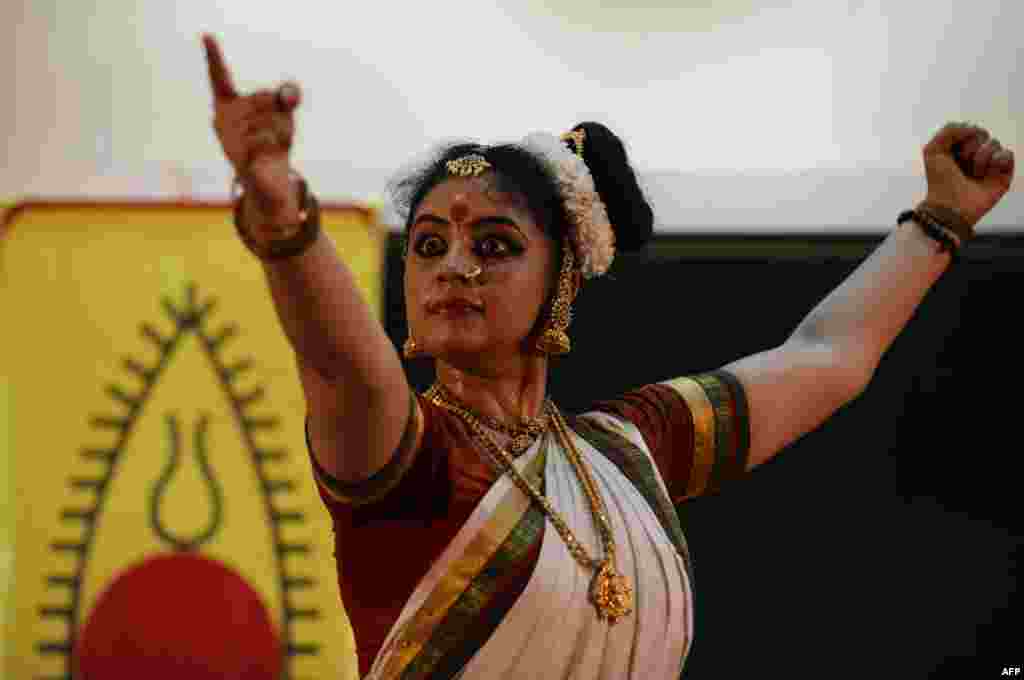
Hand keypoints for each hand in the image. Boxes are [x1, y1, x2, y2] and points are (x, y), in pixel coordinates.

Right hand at [203, 34, 302, 220]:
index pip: (219, 77)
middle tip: (276, 129)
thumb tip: (288, 93)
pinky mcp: (240, 160)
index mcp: (227, 105)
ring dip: (281, 131)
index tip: (207, 36)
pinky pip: (266, 141)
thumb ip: (287, 95)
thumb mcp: (283, 113)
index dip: (214, 57)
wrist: (269, 182)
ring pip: (268, 121)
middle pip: (263, 98)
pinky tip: (269, 153)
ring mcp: (228, 140)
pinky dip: (277, 144)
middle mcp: (221, 120)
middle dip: (279, 112)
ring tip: (273, 144)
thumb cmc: (272, 140)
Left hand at [922, 121, 1014, 228]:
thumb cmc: (940, 181)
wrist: (950, 205)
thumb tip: (974, 128)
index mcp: (959, 148)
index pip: (969, 129)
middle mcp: (976, 154)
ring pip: (994, 143)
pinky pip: (1007, 154)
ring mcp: (990, 164)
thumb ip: (949, 130)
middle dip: (969, 148)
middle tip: (962, 165)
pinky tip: (987, 173)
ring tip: (974, 174)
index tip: (950, 155)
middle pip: (982, 133)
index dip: (960, 139)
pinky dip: (997, 161)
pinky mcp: (1003, 174)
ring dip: (980, 158)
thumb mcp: (933, 150)